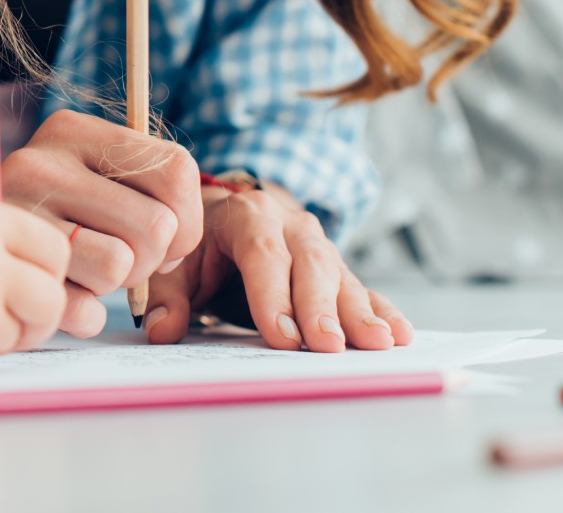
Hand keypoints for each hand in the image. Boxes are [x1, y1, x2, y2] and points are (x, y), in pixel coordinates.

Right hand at [0, 110, 202, 336]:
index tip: (161, 230)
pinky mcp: (6, 276)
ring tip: (81, 269)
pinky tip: (59, 292)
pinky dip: (83, 313)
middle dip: (151, 257)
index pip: (176, 170)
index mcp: (69, 130)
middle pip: (157, 226)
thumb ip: (148, 189)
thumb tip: (178, 239)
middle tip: (116, 254)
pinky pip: (85, 311)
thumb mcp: (92, 175)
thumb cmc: (49, 213)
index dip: (187, 215)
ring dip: (111, 283)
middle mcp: (36, 164)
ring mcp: (16, 219)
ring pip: (121, 267)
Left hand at [143, 185, 414, 351]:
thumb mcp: (174, 261)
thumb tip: (162, 331)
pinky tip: (399, 334)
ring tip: (378, 343)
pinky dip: (382, 311)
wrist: (226, 215)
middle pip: (311, 265)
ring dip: (360, 312)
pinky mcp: (338, 269)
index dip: (272, 294)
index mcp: (246, 216)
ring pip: (343, 277)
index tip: (281, 335)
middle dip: (320, 307)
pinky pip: (364, 288)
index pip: (262, 253)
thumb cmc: (198, 244)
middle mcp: (291, 225)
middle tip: (329, 346)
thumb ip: (167, 294)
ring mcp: (319, 246)